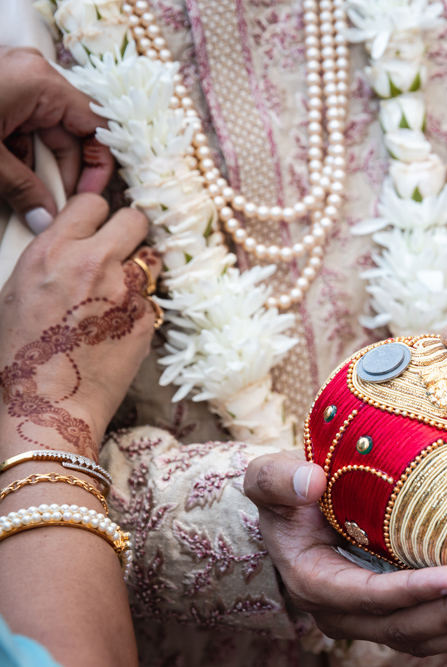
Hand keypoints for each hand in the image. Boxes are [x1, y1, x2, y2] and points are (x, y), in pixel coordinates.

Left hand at [0, 46, 113, 232]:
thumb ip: (23, 190)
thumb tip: (49, 222)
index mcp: (42, 83)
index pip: (94, 125)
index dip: (98, 164)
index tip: (88, 197)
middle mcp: (33, 78)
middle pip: (70, 132)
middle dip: (63, 173)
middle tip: (58, 208)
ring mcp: (14, 85)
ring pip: (43, 135)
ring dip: (39, 170)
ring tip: (33, 201)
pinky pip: (20, 130)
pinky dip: (18, 158)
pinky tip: (13, 183)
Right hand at [0, 194, 156, 459]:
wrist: (49, 406)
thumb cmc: (19, 356)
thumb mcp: (13, 292)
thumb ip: (48, 259)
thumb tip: (67, 245)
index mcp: (53, 250)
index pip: (93, 203)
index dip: (95, 216)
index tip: (94, 228)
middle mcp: (95, 263)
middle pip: (134, 219)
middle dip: (128, 233)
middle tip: (117, 252)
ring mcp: (127, 291)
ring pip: (150, 260)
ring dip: (138, 270)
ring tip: (117, 293)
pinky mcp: (147, 319)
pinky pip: (151, 299)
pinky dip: (139, 307)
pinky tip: (118, 327)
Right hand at [243, 394, 446, 665]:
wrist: (295, 511)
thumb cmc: (286, 491)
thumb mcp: (270, 478)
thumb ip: (279, 479)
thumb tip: (309, 480)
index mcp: (316, 581)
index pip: (368, 596)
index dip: (414, 591)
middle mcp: (344, 613)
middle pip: (404, 626)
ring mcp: (371, 620)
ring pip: (424, 637)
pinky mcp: (396, 617)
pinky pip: (434, 634)